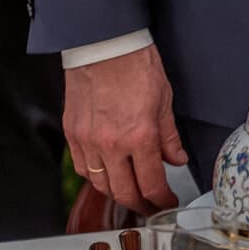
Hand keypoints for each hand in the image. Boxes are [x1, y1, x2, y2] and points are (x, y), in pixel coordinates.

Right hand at [64, 45, 186, 213]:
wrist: (103, 43)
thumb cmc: (135, 64)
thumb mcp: (164, 99)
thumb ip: (169, 136)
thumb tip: (176, 160)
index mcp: (140, 135)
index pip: (151, 184)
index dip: (162, 200)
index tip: (167, 202)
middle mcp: (112, 144)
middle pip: (124, 192)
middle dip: (140, 204)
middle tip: (151, 206)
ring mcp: (88, 141)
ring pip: (100, 185)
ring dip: (117, 193)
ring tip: (130, 192)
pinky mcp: (72, 133)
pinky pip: (82, 168)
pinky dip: (95, 177)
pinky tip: (107, 173)